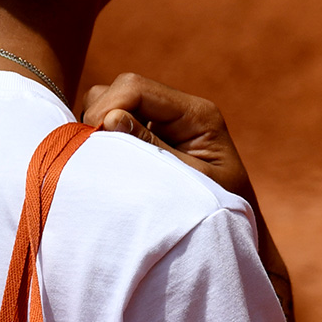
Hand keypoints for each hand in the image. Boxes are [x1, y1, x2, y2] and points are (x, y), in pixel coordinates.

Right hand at [81, 73, 258, 209]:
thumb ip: (150, 150)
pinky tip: (109, 163)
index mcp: (197, 115)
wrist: (229, 233)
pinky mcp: (153, 136)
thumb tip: (109, 119)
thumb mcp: (187, 184)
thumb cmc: (216, 215)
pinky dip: (105, 138)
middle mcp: (180, 110)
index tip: (91, 143)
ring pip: (115, 102)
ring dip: (100, 127)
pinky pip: (117, 123)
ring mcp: (165, 122)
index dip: (107, 108)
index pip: (137, 89)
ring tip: (104, 161)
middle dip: (100, 115)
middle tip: (94, 155)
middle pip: (124, 88)